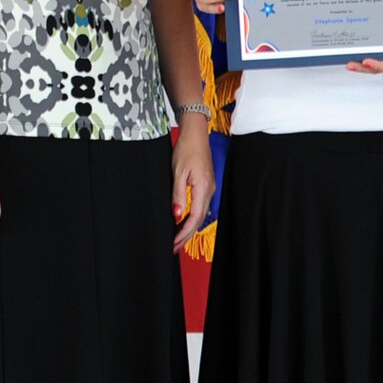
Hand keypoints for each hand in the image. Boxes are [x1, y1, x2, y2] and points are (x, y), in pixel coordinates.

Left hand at [171, 115, 215, 249]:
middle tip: (173, 248)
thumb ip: (177, 195)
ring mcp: (209, 188)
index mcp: (203, 188)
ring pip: (200, 214)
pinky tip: (183, 222)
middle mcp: (209, 191)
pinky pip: (200, 206)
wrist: (195, 134)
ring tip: (176, 240)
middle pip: (198, 219)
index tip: (173, 243)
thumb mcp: (178, 172)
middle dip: (185, 235)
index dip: (183, 232)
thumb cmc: (186, 149)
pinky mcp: (206, 185)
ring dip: (188, 228)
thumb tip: (176, 214)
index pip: (194, 217)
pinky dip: (191, 218)